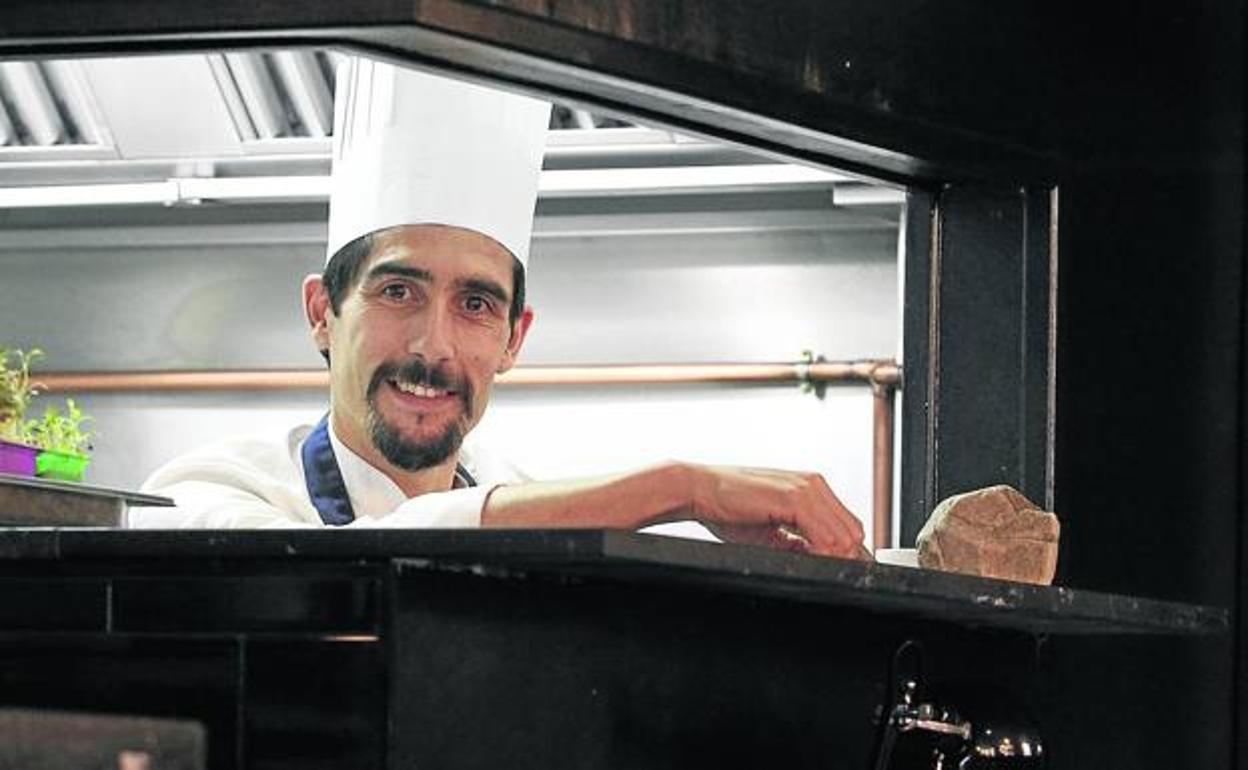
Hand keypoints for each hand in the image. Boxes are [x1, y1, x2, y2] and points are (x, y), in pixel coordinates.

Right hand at [683, 464, 869, 559]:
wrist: (698, 489)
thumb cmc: (727, 509)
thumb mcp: (771, 532)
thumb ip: (799, 545)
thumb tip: (820, 563)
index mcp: (810, 488)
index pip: (846, 526)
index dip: (844, 553)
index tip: (832, 571)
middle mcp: (814, 484)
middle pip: (852, 531)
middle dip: (843, 558)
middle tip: (823, 574)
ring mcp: (806, 488)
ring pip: (845, 535)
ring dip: (833, 559)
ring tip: (811, 569)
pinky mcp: (794, 497)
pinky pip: (825, 535)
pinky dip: (823, 554)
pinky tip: (806, 561)